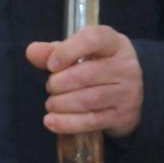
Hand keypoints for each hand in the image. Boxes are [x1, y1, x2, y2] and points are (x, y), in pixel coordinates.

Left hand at [26, 23, 144, 136]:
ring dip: (61, 103)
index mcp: (114, 43)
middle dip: (58, 83)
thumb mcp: (81, 52)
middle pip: (85, 75)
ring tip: (51, 103)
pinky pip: (91, 121)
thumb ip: (54, 51)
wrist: (131, 92)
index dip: (67, 51)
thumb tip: (32, 51)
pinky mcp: (122, 116)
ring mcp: (127, 92)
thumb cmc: (99, 66)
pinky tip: (51, 121)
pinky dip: (67, 123)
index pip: (92, 39)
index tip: (51, 65)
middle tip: (50, 87)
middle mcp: (125, 66)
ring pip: (87, 100)